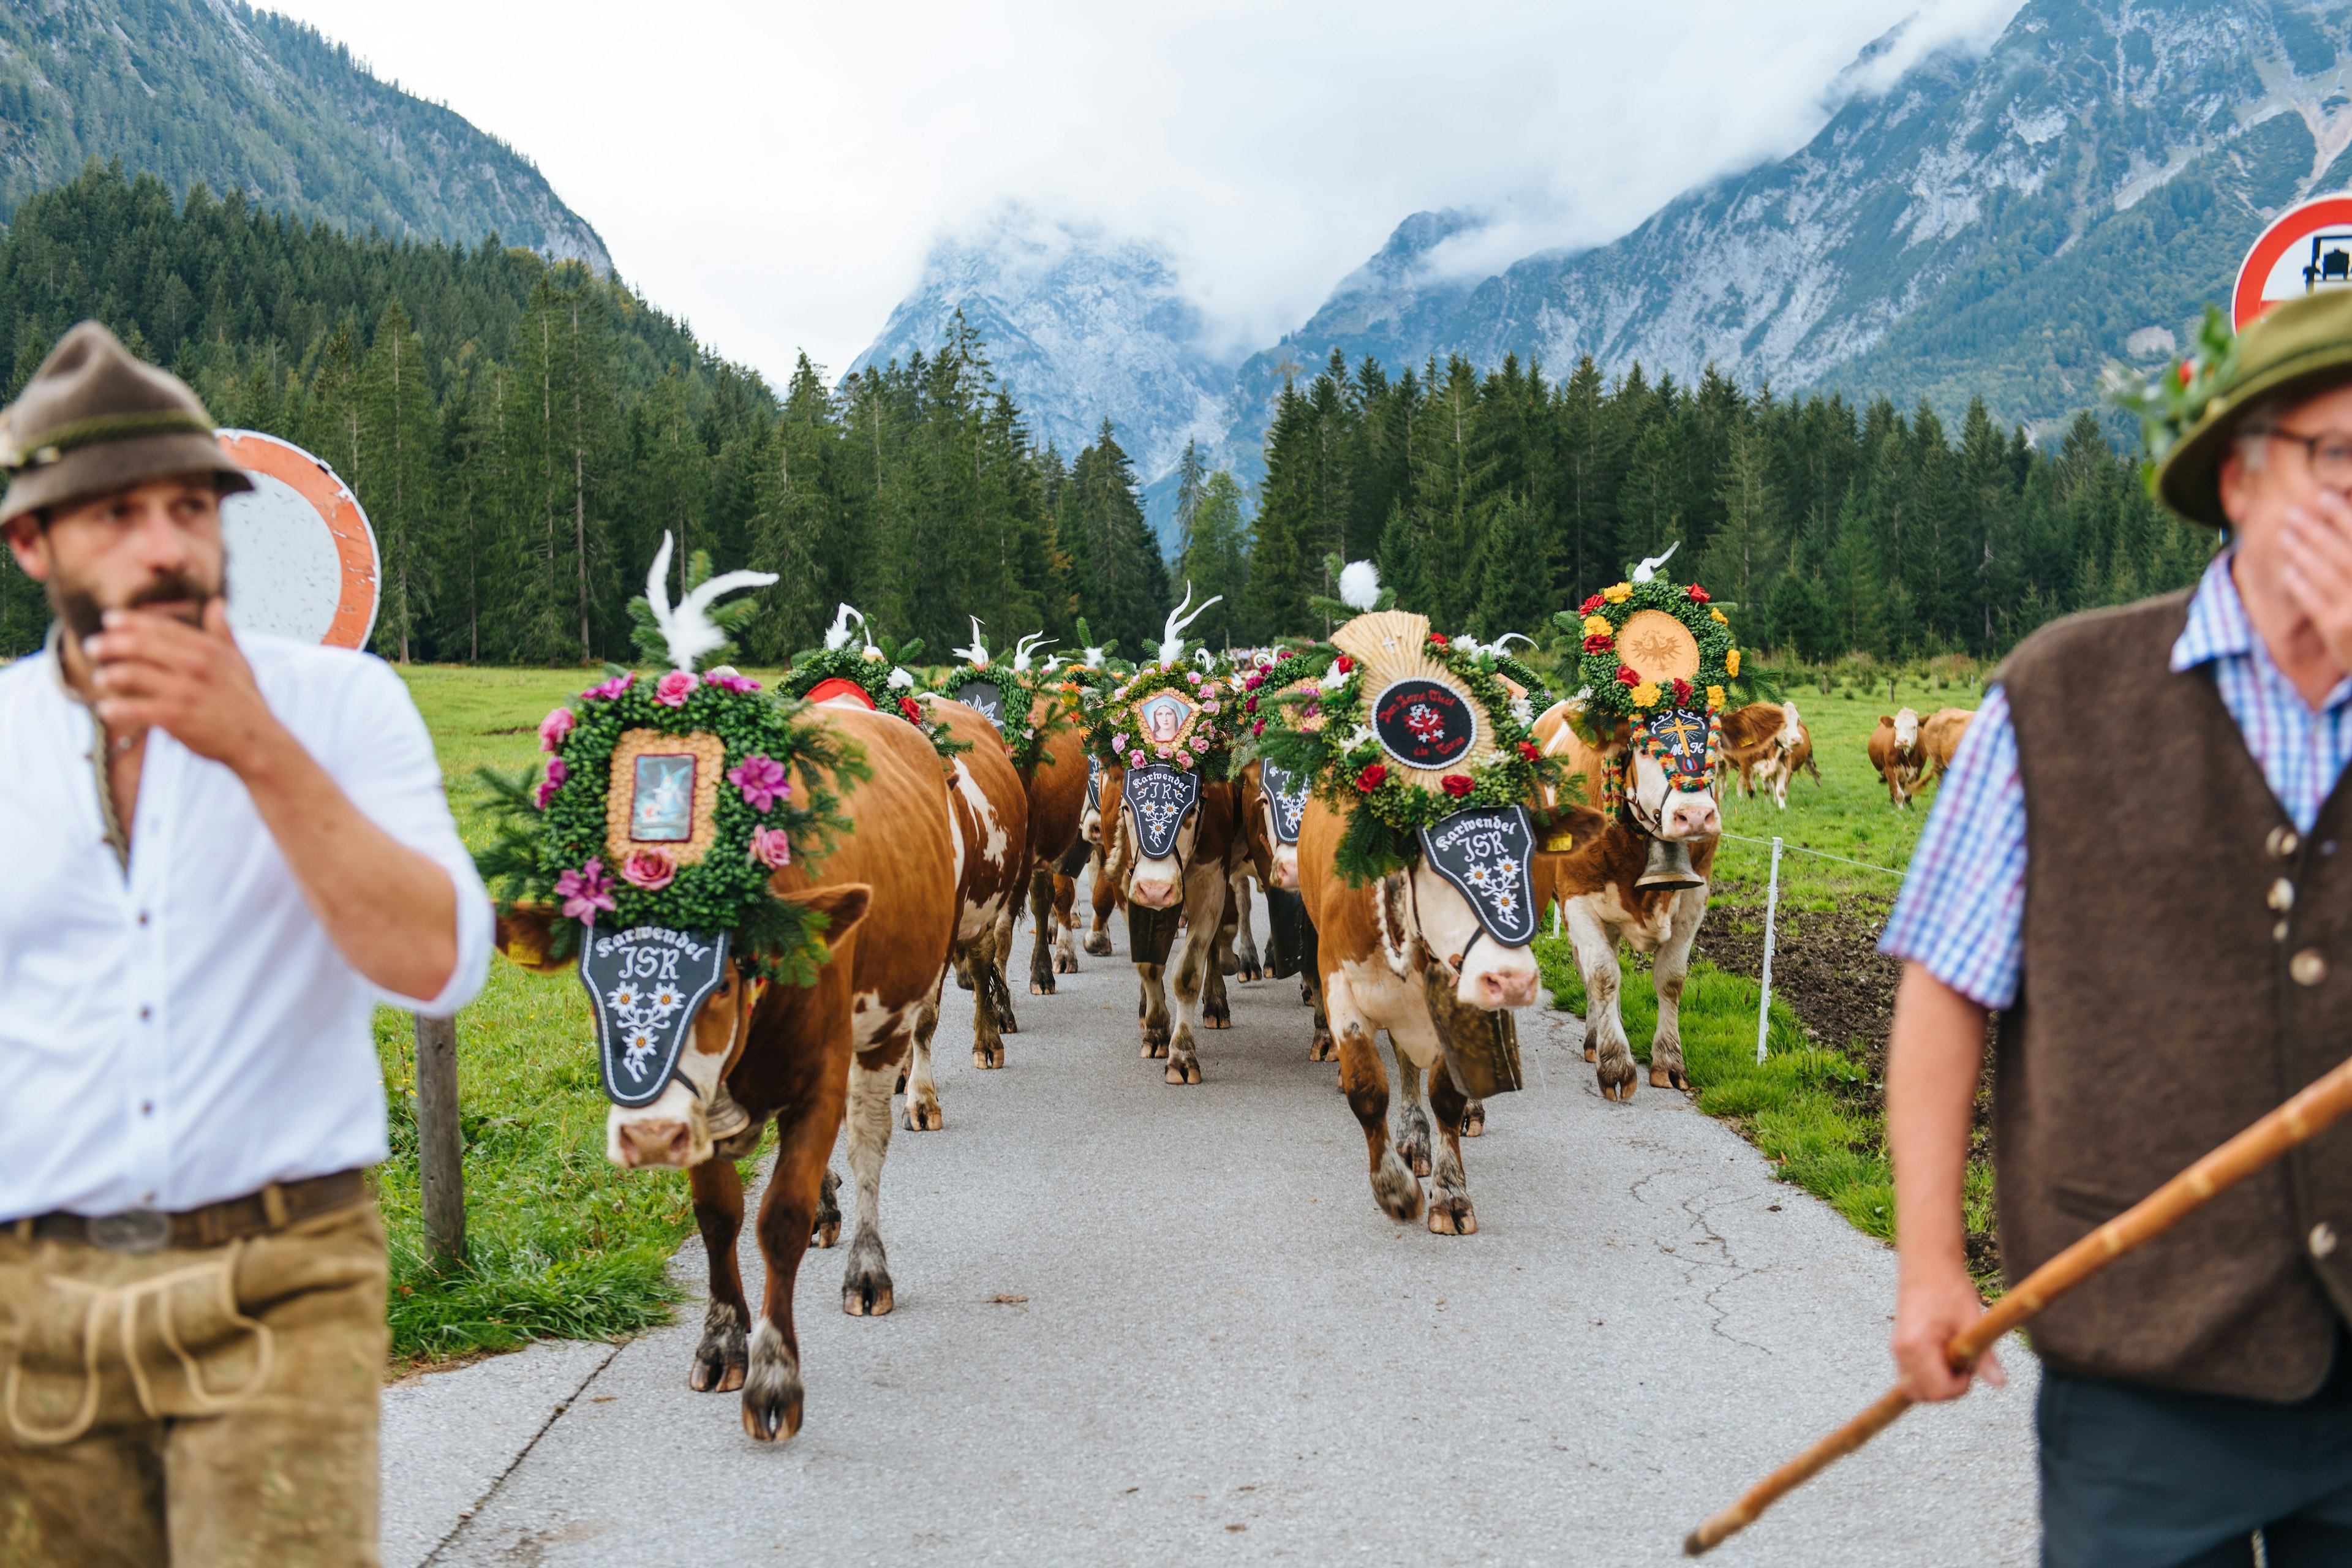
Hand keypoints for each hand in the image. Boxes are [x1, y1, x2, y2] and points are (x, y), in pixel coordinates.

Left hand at [85, 599, 285, 772]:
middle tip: (92, 646)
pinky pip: (138, 708)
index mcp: (208, 649)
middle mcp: (196, 666)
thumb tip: (217, 603)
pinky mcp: (178, 717)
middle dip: (111, 644)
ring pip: (134, 675)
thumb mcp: (239, 662)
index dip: (131, 621)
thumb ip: (223, 632)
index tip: (109, 620)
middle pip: (141, 646)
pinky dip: (118, 708)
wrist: (257, 740)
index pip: (162, 628)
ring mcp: (186, 691)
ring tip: (100, 677)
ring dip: (110, 675)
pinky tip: (107, 708)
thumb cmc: (245, 701)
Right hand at [1891, 1261, 2004, 1401]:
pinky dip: (1929, 1374)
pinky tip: (1943, 1354)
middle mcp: (1901, 1351)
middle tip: (1964, 1363)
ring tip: (1954, 1357)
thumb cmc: (1949, 1288)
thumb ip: (1984, 1357)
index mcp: (1916, 1346)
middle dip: (1948, 1388)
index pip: (1938, 1390)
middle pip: (1924, 1395)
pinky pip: (1912, 1375)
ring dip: (1937, 1382)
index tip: (1972, 1365)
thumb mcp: (1972, 1321)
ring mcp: (1897, 1349)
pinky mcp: (1899, 1346)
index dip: (1961, 1386)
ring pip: (1916, 1388)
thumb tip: (2000, 1383)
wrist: (1927, 1263)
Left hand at [2281, 488, 2351, 672]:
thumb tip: (2341, 524)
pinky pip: (2312, 599)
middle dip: (2315, 529)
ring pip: (2323, 572)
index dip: (2343, 514)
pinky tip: (2288, 569)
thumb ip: (2351, 556)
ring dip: (2301, 550)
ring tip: (2285, 535)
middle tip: (2293, 513)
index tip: (2322, 495)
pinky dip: (2299, 582)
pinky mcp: (2337, 629)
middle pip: (2341, 551)